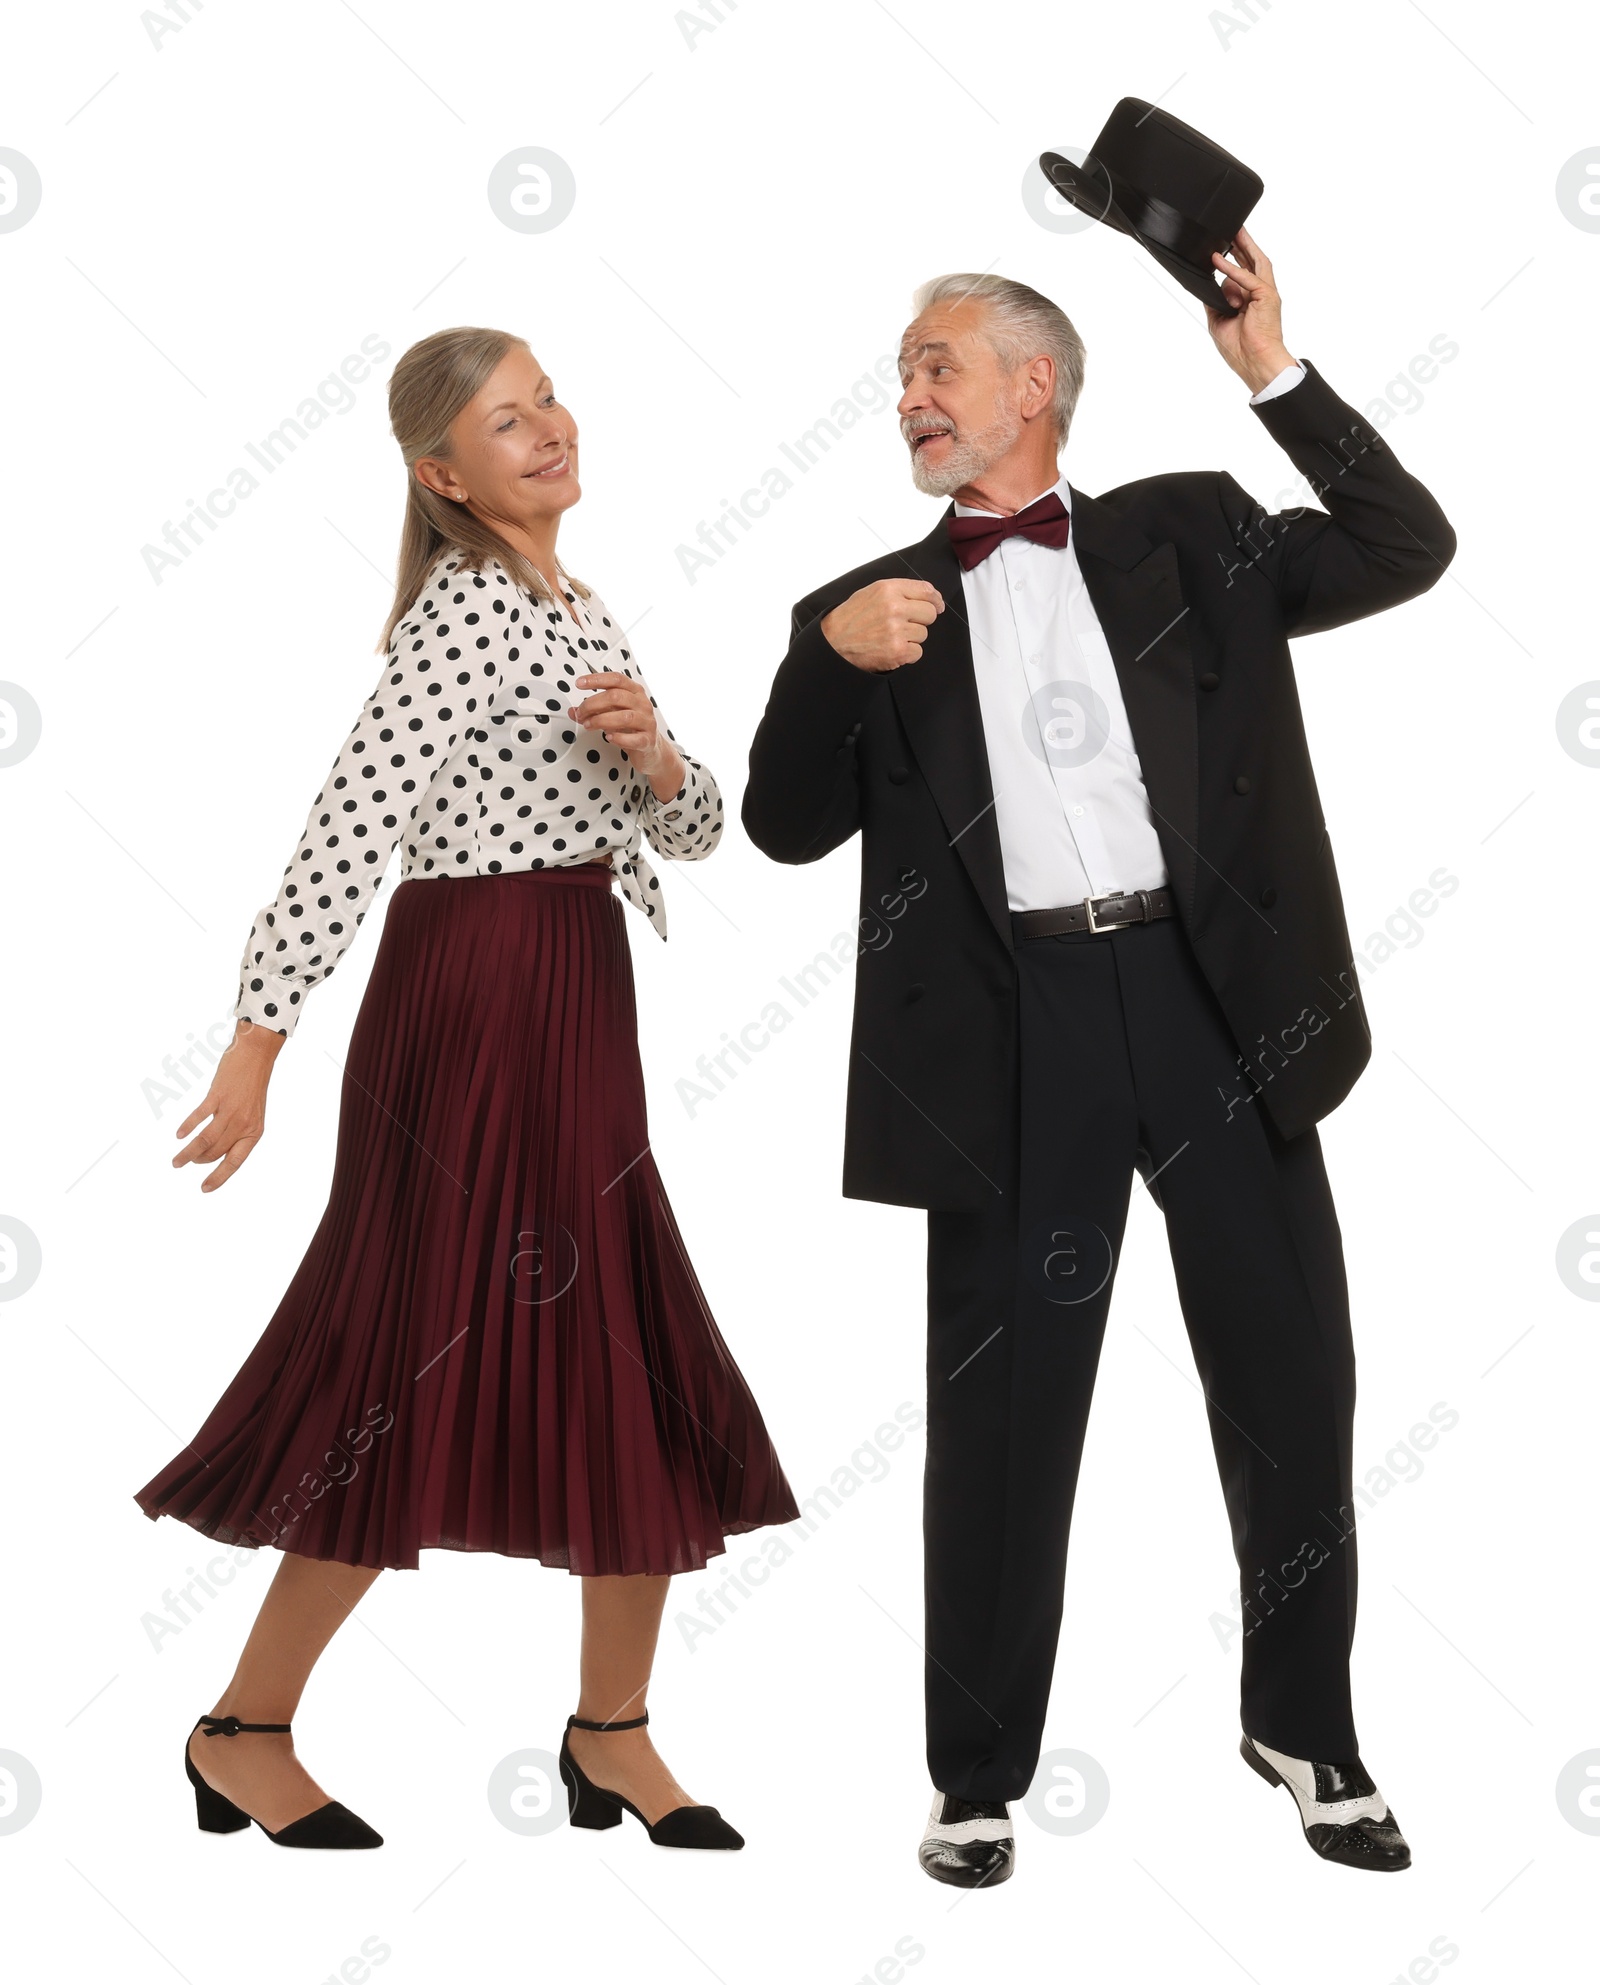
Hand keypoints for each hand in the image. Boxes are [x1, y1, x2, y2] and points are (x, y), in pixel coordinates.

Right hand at [172, 1019, 282, 1191]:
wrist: (256, 1056)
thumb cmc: (251, 1087)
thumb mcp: (252, 1115)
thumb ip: (237, 1133)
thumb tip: (216, 1152)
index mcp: (254, 1132)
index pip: (235, 1162)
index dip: (219, 1177)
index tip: (204, 1189)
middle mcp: (244, 1124)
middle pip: (216, 1153)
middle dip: (199, 1161)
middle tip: (187, 1162)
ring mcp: (231, 1110)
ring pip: (206, 1140)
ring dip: (188, 1154)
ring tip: (176, 1162)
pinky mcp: (218, 1096)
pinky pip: (200, 1117)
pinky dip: (188, 1127)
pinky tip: (179, 1135)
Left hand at [569, 672, 684, 799]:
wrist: (650, 748)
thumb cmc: (631, 727)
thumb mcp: (612, 713)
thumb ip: (593, 711)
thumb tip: (574, 711)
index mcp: (635, 692)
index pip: (616, 679)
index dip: (596, 679)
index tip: (580, 683)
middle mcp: (643, 704)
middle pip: (616, 696)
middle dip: (593, 704)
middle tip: (581, 713)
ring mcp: (647, 722)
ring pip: (624, 717)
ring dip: (601, 720)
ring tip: (588, 725)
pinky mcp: (648, 740)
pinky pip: (634, 739)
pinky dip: (619, 738)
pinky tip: (608, 737)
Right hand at [820, 579, 943, 672]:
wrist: (832, 643)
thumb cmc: (850, 619)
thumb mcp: (871, 593)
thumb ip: (899, 591)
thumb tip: (928, 595)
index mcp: (888, 589)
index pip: (926, 591)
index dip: (935, 600)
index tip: (937, 606)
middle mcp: (895, 607)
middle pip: (929, 613)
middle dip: (920, 620)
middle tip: (904, 625)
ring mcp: (897, 630)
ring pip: (923, 634)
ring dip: (911, 638)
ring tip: (890, 637)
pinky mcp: (898, 651)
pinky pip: (918, 652)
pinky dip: (907, 654)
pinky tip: (891, 649)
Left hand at [1205, 226, 1295, 395]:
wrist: (1254, 363)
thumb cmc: (1240, 348)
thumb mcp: (1218, 320)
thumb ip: (1214, 300)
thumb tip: (1207, 285)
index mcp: (1251, 299)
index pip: (1244, 271)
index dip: (1236, 256)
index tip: (1225, 244)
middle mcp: (1260, 293)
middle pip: (1252, 260)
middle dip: (1242, 243)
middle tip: (1233, 226)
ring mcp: (1265, 293)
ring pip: (1255, 261)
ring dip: (1243, 244)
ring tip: (1232, 230)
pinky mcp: (1267, 296)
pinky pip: (1248, 278)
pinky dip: (1232, 270)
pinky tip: (1219, 260)